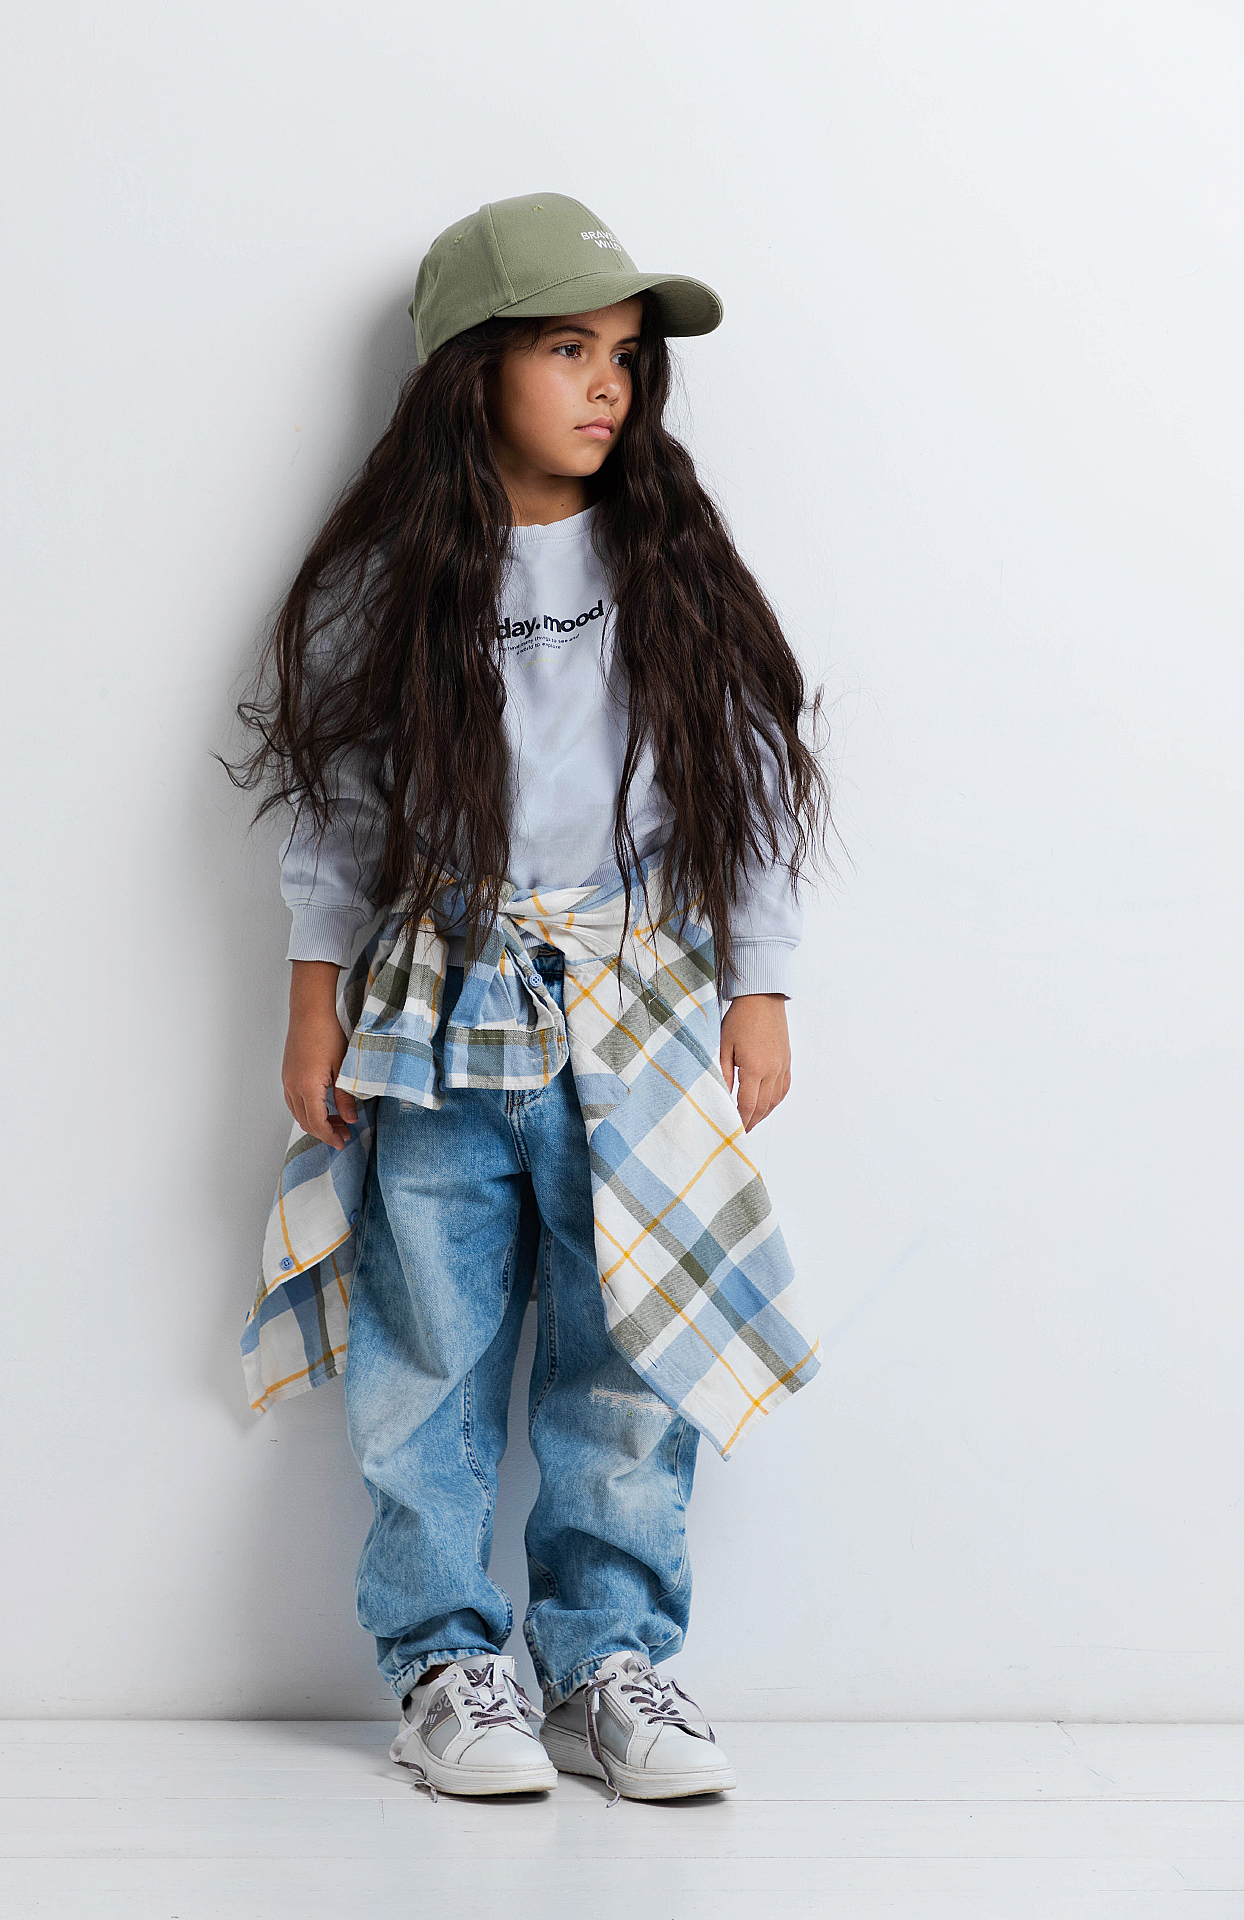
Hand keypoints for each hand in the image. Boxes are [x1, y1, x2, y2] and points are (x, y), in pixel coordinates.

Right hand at [282, 961, 358, 1151]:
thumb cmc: (328, 1034)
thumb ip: (345, 1097)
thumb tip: (350, 1119)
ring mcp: (287, 1081)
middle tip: (345, 1134)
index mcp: (307, 1087)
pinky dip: (308, 1110)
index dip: (330, 1137)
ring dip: (316, 1122)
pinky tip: (324, 1107)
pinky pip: (294, 1101)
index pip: (317, 1124)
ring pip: (298, 1113)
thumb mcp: (343, 1068)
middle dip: (325, 1132)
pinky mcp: (288, 1074)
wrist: (310, 1012)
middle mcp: (292, 1087)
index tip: (342, 1143)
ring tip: (338, 1121)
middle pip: (305, 1122)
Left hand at [719, 992, 791, 1132]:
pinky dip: (775, 1101)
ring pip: (775, 1100)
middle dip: (751, 1122)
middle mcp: (772, 1070)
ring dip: (763, 1114)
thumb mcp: (724, 1046)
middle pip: (762, 1107)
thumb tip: (723, 1095)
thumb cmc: (740, 1019)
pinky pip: (783, 1088)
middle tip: (740, 1132)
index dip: (740, 1121)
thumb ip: (723, 1073)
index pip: (747, 1104)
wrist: (762, 998)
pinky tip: (766, 1105)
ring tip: (751, 1122)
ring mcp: (782, 1066)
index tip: (733, 1130)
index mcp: (754, 1068)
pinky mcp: (787, 1061)